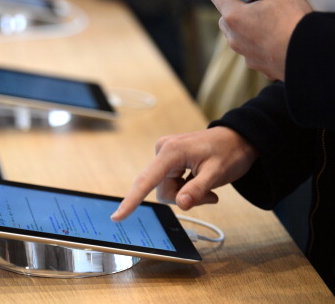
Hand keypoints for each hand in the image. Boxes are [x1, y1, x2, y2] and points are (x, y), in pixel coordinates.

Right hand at [110, 127, 257, 221]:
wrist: (239, 139)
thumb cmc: (230, 152)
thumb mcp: (217, 174)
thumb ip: (197, 190)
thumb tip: (180, 204)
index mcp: (171, 151)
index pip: (146, 180)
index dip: (131, 200)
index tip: (118, 216)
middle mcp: (163, 150)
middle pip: (162, 189)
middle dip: (183, 196)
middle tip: (209, 194)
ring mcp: (165, 155)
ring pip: (167, 189)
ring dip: (187, 193)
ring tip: (208, 185)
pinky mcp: (169, 160)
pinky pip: (170, 183)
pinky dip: (186, 187)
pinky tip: (201, 179)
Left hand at [209, 0, 311, 80]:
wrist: (308, 56)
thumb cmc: (293, 26)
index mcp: (234, 17)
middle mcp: (233, 37)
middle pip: (226, 15)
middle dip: (239, 5)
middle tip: (259, 0)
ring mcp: (243, 53)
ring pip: (237, 34)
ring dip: (247, 25)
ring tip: (269, 19)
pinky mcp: (256, 64)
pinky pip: (250, 50)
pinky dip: (258, 42)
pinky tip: (275, 37)